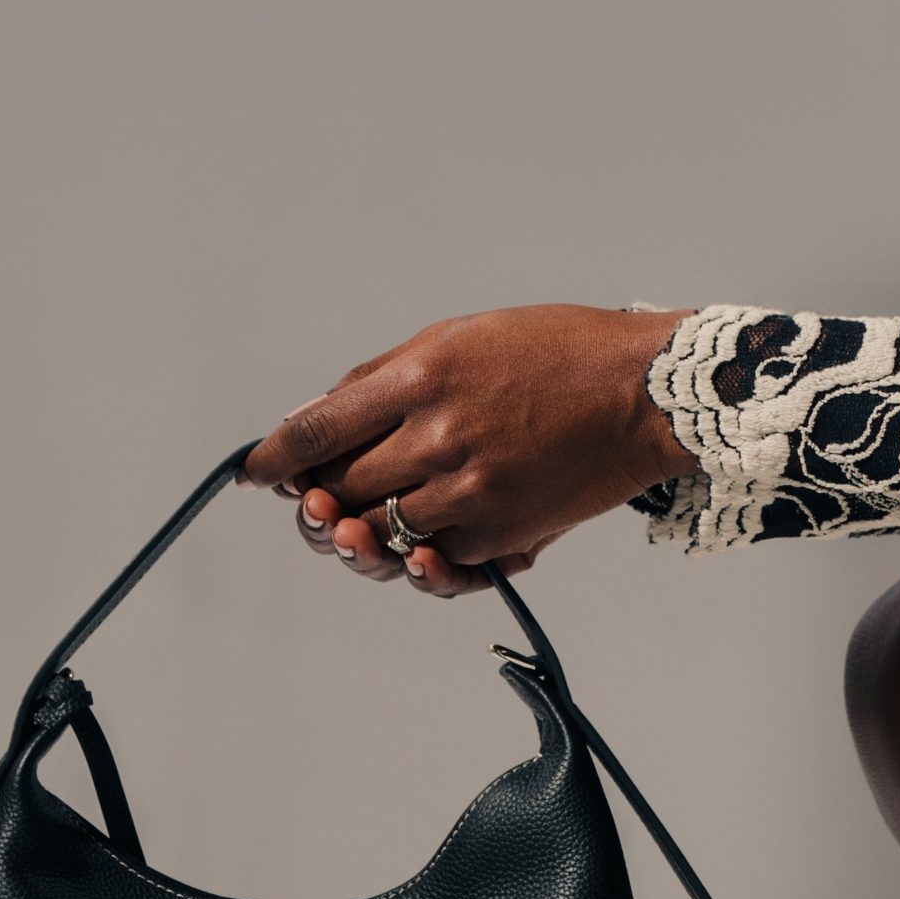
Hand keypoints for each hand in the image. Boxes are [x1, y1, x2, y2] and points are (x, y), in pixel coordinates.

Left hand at [241, 303, 696, 595]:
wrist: (644, 393)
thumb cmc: (555, 353)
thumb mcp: (460, 337)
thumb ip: (380, 379)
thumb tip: (311, 418)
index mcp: (422, 376)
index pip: (318, 429)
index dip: (274, 457)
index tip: (254, 473)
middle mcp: (439, 436)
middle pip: (340, 490)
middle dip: (315, 502)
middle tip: (312, 503)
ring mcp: (470, 491)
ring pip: (381, 535)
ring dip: (361, 537)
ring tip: (355, 527)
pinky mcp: (501, 534)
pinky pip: (436, 561)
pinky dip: (420, 557)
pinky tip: (418, 544)